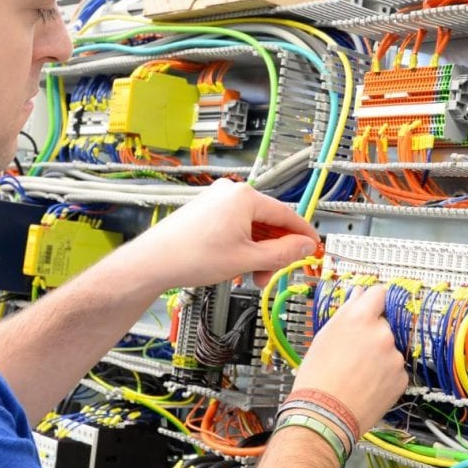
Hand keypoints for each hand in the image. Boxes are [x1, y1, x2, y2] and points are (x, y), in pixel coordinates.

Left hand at [118, 178, 319, 291]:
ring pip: (252, 226)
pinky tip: (238, 264)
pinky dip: (243, 245)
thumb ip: (283, 253)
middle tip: (275, 272)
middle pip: (269, 221)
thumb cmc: (192, 256)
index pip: (287, 214)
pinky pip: (236, 226)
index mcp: (244, 197)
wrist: (154, 262)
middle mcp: (230, 193)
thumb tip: (304, 247)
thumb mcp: (248, 259)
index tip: (313, 247)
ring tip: (252, 274)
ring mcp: (216, 200)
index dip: (303, 234)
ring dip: (258, 251)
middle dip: (275, 250)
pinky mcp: (206, 211)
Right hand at [292, 286, 407, 431]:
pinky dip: (385, 374)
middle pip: (384, 324)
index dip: (374, 301)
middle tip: (354, 353)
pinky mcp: (402, 377)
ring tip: (358, 373)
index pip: (379, 293)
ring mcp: (395, 356)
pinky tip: (367, 384)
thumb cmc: (318, 377)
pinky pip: (395, 369)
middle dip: (373, 333)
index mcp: (361, 318)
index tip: (371, 309)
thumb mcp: (325, 336)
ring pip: (390, 348)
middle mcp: (382, 333)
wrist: (325, 415)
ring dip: (380, 355)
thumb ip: (346, 311)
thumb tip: (359, 294)